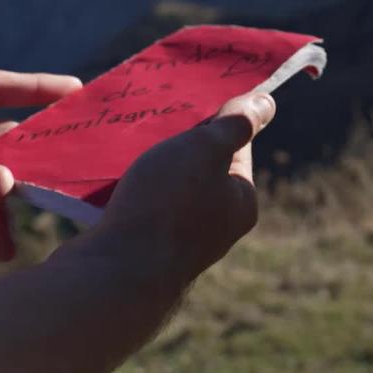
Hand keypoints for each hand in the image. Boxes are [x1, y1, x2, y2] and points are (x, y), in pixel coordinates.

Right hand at [83, 91, 275, 284]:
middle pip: (198, 166)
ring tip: (125, 139)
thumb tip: (266, 102)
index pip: (235, 146)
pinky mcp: (141, 249)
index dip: (213, 118)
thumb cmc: (168, 206)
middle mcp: (215, 225)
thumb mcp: (207, 150)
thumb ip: (236, 125)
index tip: (189, 97)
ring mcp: (177, 240)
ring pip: (164, 186)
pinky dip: (125, 188)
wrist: (113, 276)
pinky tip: (105, 172)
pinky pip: (138, 206)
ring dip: (146, 162)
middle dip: (175, 141)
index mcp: (240, 202)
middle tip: (152, 115)